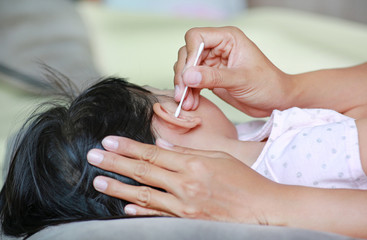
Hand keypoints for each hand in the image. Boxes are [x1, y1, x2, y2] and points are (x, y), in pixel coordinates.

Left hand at [87, 136, 282, 224]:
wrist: (263, 210)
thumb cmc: (244, 180)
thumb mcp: (218, 156)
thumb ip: (187, 151)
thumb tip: (162, 144)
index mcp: (192, 164)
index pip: (152, 153)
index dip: (128, 147)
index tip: (108, 141)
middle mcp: (184, 184)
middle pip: (143, 171)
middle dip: (115, 163)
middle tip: (92, 157)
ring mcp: (184, 205)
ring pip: (144, 195)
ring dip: (119, 188)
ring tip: (98, 181)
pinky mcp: (187, 220)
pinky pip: (159, 215)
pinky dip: (141, 211)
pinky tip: (126, 207)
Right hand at [174, 26, 291, 116]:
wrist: (276, 101)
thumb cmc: (267, 85)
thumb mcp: (241, 80)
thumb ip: (214, 77)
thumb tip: (187, 76)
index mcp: (228, 38)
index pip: (197, 37)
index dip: (189, 55)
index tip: (189, 76)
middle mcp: (218, 47)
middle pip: (187, 53)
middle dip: (183, 74)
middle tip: (182, 94)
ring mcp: (212, 62)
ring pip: (187, 69)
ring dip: (183, 86)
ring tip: (186, 103)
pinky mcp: (210, 77)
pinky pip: (192, 81)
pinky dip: (189, 92)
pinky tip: (191, 103)